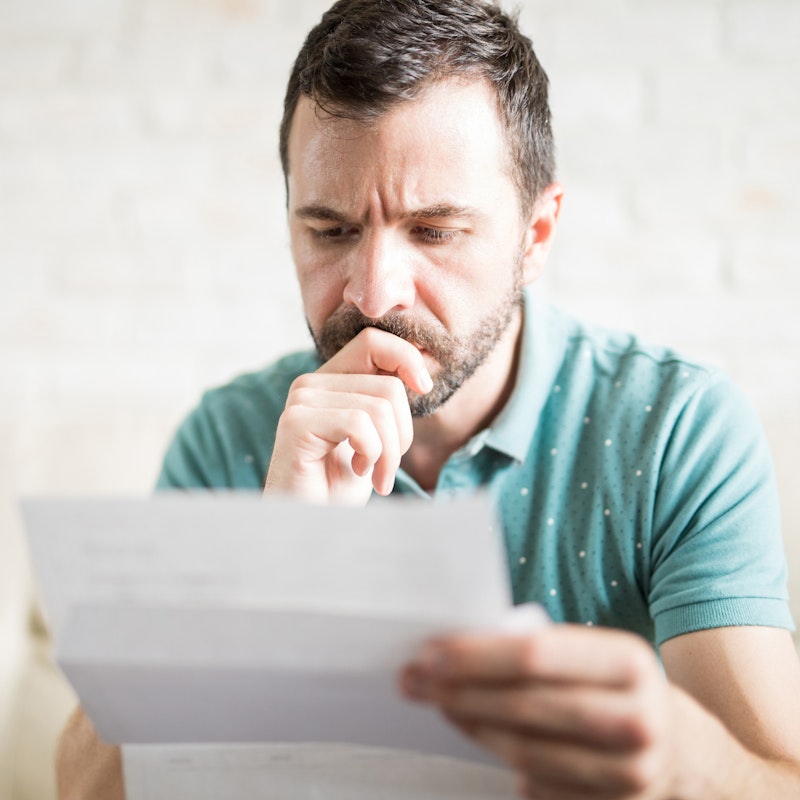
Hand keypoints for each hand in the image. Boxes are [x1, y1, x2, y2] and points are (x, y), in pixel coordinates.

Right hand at [264, 327, 431, 504]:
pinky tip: (357, 472)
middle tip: (387, 468)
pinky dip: (372, 455)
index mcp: (331, 381)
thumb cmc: (340, 488)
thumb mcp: (375, 438)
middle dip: (403, 434)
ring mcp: (301, 401)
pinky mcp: (297, 423)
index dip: (408, 358)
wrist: (310, 528)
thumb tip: (420, 376)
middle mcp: (311, 384)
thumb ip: (386, 402)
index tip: (424, 389)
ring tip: (376, 476)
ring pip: (380, 407)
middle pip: (389, 385)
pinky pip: (360, 424)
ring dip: (390, 453)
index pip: (374, 341)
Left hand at [401, 625, 682, 799]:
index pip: (534, 654)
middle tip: (414, 678)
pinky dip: (499, 757)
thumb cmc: (619, 688)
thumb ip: (540, 648)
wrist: (680, 749)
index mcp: (628, 661)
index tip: (430, 651)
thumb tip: (457, 648)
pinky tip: (479, 732)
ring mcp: (627, 773)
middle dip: (458, 690)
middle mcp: (634, 718)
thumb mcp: (595, 653)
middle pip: (522, 705)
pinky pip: (536, 784)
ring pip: (523, 750)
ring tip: (439, 702)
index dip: (474, 654)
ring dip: (469, 723)